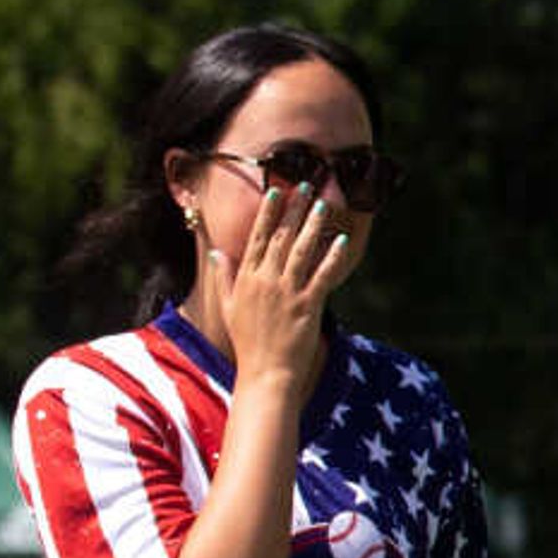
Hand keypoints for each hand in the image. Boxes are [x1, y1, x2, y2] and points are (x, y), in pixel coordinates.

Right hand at [195, 180, 360, 398]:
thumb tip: (217, 252)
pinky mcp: (308, 305)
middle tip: (307, 184)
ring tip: (324, 203)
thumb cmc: (248, 342)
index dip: (269, 212)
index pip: (257, 236)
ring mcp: (287, 292)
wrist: (265, 373)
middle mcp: (266, 280)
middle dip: (295, 209)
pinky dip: (332, 256)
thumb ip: (225, 277)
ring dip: (314, 224)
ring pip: (302, 250)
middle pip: (281, 237)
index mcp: (247, 278)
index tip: (277, 190)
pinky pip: (322, 275)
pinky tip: (341, 239)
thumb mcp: (229, 306)